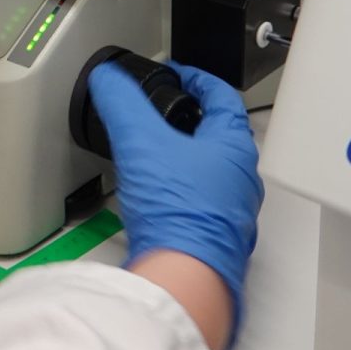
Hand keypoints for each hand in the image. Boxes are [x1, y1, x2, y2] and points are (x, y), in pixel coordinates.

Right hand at [88, 62, 263, 341]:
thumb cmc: (176, 207)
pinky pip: (204, 202)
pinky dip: (184, 189)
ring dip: (189, 155)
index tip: (177, 74)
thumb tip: (108, 77)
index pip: (223, 97)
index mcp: (234, 148)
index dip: (197, 78)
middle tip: (165, 109)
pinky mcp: (217, 238)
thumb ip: (122, 102)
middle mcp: (242, 179)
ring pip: (213, 170)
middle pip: (221, 134)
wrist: (185, 275)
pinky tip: (159, 193)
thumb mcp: (140, 140)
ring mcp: (233, 212)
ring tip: (157, 149)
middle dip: (192, 118)